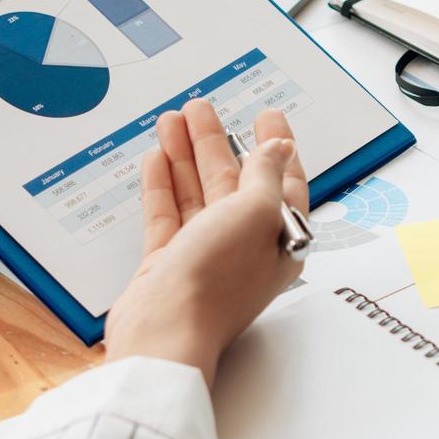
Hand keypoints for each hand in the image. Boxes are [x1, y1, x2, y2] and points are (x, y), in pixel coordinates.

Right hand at [104, 99, 308, 383]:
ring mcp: (204, 253)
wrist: (166, 331)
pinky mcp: (168, 262)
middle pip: (232, 181)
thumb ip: (266, 176)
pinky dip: (162, 185)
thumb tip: (279, 147)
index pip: (282, 181)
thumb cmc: (218, 280)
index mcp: (278, 237)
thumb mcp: (255, 213)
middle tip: (201, 108)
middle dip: (216, 141)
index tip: (268, 114)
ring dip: (184, 155)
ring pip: (196, 193)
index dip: (276, 145)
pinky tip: (156, 158)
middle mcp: (244, 246)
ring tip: (171, 120)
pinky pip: (167, 215)